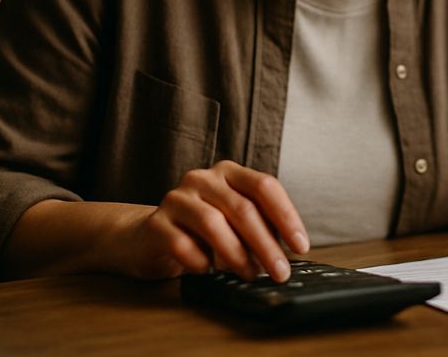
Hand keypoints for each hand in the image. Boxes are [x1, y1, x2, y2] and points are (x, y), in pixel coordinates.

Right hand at [120, 160, 309, 282]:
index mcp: (229, 172)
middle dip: (266, 244)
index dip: (286, 217)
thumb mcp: (233, 221)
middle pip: (242, 208)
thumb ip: (258, 226)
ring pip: (213, 224)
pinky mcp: (156, 223)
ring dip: (236, 255)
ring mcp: (177, 198)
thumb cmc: (201, 230)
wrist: (147, 237)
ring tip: (250, 275)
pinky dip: (201, 261)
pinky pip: (182, 244)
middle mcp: (202, 178)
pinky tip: (209, 271)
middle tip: (280, 272)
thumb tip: (288, 253)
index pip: (264, 186)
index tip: (301, 246)